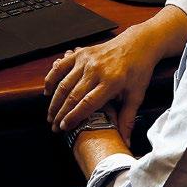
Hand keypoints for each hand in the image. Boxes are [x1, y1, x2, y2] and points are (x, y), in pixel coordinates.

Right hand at [45, 28, 161, 144]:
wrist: (138, 43)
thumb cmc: (138, 69)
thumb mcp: (137, 95)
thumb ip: (127, 119)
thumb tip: (125, 143)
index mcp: (111, 81)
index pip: (88, 103)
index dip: (74, 117)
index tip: (65, 128)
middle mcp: (96, 70)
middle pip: (72, 95)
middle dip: (61, 114)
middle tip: (54, 127)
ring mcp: (87, 60)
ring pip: (64, 83)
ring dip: (54, 101)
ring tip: (50, 115)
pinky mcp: (81, 53)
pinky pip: (61, 66)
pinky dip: (51, 78)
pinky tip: (47, 91)